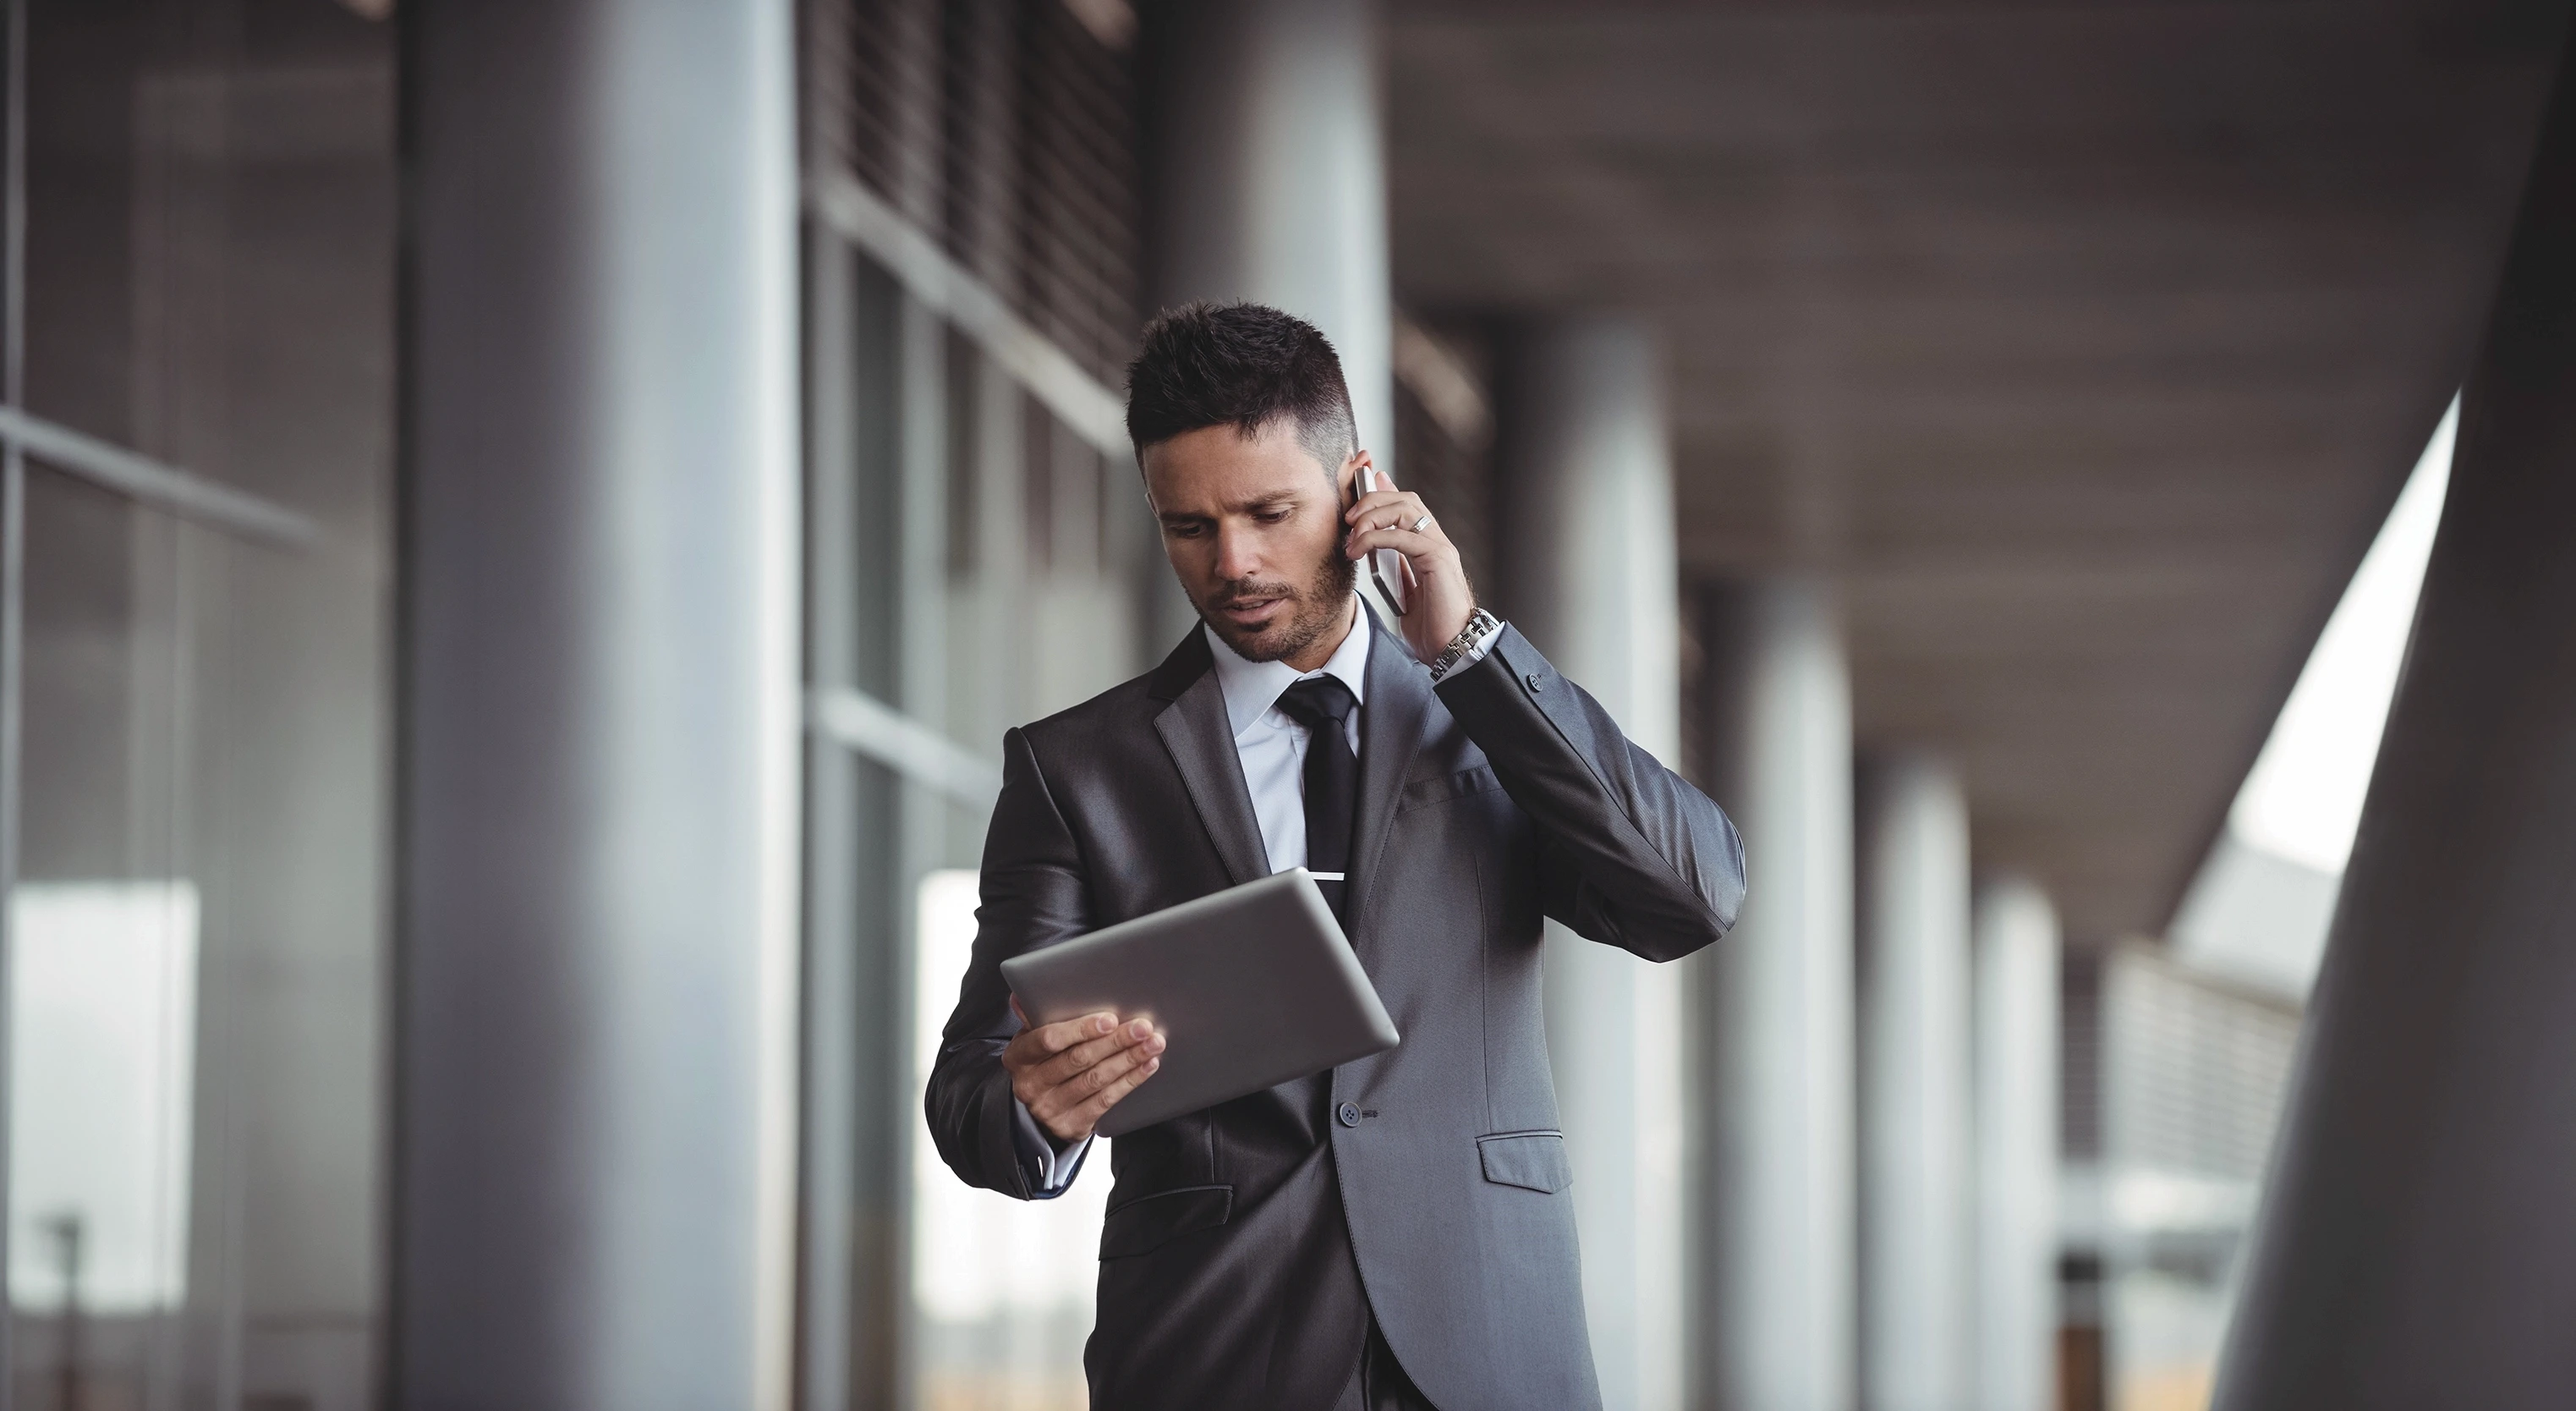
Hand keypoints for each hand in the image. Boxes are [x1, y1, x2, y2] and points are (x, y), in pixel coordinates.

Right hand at [1004, 1000, 1165, 1143]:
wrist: (1041, 1109)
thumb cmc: (1043, 1062)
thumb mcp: (1033, 1039)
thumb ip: (1035, 1017)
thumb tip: (1021, 997)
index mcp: (1018, 1057)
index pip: (1049, 1040)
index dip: (1081, 1029)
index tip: (1110, 1019)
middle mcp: (1030, 1085)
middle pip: (1079, 1059)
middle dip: (1116, 1041)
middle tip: (1143, 1028)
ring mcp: (1049, 1109)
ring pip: (1096, 1079)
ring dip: (1129, 1059)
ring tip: (1152, 1044)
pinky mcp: (1070, 1125)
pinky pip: (1105, 1101)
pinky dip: (1130, 1081)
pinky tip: (1146, 1066)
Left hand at [1341, 459, 1476, 660]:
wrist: (1450, 650)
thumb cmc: (1429, 625)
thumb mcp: (1402, 589)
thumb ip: (1391, 565)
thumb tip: (1372, 546)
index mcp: (1428, 546)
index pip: (1406, 503)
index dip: (1381, 491)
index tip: (1356, 492)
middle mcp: (1437, 541)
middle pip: (1404, 499)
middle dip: (1371, 501)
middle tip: (1348, 520)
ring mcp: (1440, 548)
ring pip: (1405, 509)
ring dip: (1371, 516)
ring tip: (1352, 536)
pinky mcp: (1439, 560)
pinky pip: (1403, 536)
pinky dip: (1376, 537)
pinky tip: (1360, 550)